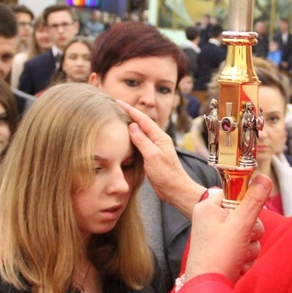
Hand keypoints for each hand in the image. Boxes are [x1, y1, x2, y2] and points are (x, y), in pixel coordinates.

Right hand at [117, 100, 204, 216]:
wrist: (175, 190)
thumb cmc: (167, 175)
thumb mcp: (152, 156)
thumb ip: (142, 140)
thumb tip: (132, 126)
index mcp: (160, 137)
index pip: (142, 120)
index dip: (130, 110)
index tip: (118, 102)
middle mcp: (157, 140)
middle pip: (141, 123)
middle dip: (129, 114)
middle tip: (115, 107)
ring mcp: (154, 148)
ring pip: (139, 133)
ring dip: (129, 125)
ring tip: (117, 119)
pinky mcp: (151, 156)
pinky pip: (139, 143)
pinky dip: (131, 138)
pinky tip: (124, 138)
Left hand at [185, 175, 271, 283]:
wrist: (208, 291)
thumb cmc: (218, 256)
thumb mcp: (240, 224)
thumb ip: (254, 200)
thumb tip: (264, 178)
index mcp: (209, 207)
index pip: (236, 194)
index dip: (247, 205)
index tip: (248, 217)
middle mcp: (211, 221)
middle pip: (246, 215)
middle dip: (251, 231)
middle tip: (244, 240)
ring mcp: (217, 238)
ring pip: (249, 234)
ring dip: (250, 247)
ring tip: (239, 256)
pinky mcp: (224, 253)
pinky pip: (245, 249)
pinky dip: (246, 258)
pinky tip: (238, 265)